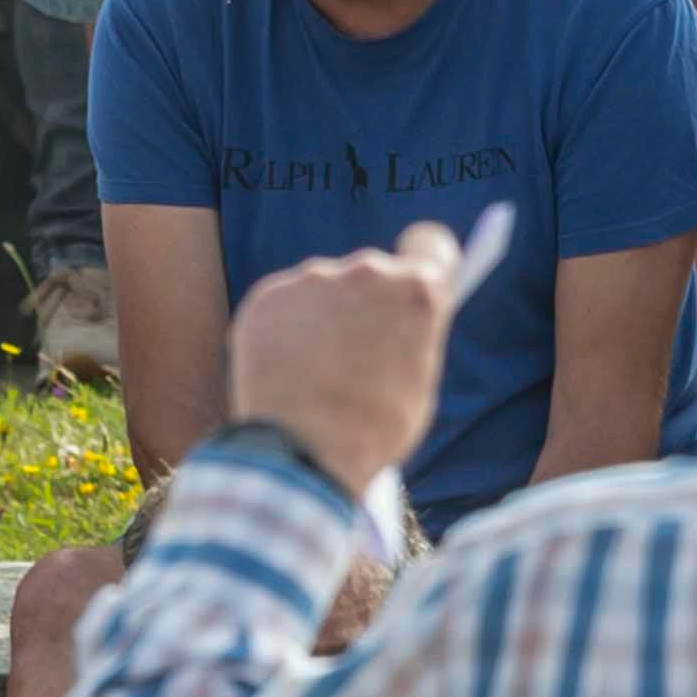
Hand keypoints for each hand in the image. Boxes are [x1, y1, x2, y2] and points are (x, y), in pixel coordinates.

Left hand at [221, 226, 478, 496]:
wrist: (302, 452)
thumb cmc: (372, 428)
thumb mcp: (416, 380)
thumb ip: (409, 335)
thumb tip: (395, 319)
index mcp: (418, 291)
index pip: (429, 244)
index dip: (424, 260)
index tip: (414, 275)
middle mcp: (366, 271)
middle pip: (372, 273)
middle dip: (366, 302)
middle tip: (355, 350)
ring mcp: (312, 279)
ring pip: (323, 290)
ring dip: (322, 318)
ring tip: (315, 373)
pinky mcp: (267, 296)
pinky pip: (283, 307)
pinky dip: (285, 331)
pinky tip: (285, 371)